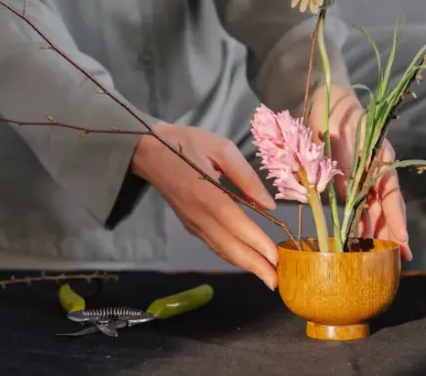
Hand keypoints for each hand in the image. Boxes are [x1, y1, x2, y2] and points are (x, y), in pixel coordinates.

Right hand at [131, 122, 279, 288]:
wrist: (147, 150)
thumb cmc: (186, 143)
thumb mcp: (222, 148)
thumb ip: (247, 177)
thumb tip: (269, 205)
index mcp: (206, 194)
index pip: (236, 224)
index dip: (257, 242)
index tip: (277, 258)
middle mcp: (198, 215)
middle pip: (229, 247)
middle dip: (255, 266)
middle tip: (278, 282)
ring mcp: (192, 223)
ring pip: (221, 250)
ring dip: (245, 266)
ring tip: (268, 278)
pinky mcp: (190, 225)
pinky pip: (214, 245)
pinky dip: (232, 257)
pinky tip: (247, 261)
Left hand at [309, 86, 411, 260]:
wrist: (327, 103)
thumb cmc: (335, 116)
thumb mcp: (339, 141)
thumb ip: (341, 170)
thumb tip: (344, 197)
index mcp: (381, 160)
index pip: (391, 195)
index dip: (396, 219)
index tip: (402, 239)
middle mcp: (376, 173)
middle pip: (386, 208)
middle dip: (393, 234)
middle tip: (400, 260)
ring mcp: (365, 179)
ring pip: (374, 211)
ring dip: (377, 233)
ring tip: (381, 259)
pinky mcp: (352, 182)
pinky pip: (359, 207)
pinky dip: (360, 224)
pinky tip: (359, 241)